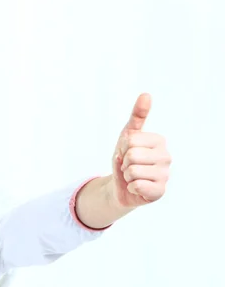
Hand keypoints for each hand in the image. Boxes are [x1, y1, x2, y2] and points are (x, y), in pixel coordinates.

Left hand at [110, 93, 170, 208]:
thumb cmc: (125, 159)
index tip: (126, 153)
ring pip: (133, 171)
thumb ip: (137, 116)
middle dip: (124, 163)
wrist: (120, 185)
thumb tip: (146, 94)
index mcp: (159, 141)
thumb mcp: (127, 136)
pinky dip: (131, 187)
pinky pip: (137, 186)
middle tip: (129, 166)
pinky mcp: (160, 191)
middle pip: (132, 155)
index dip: (122, 148)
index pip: (130, 141)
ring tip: (133, 176)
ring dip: (127, 176)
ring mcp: (165, 175)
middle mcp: (166, 157)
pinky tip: (136, 187)